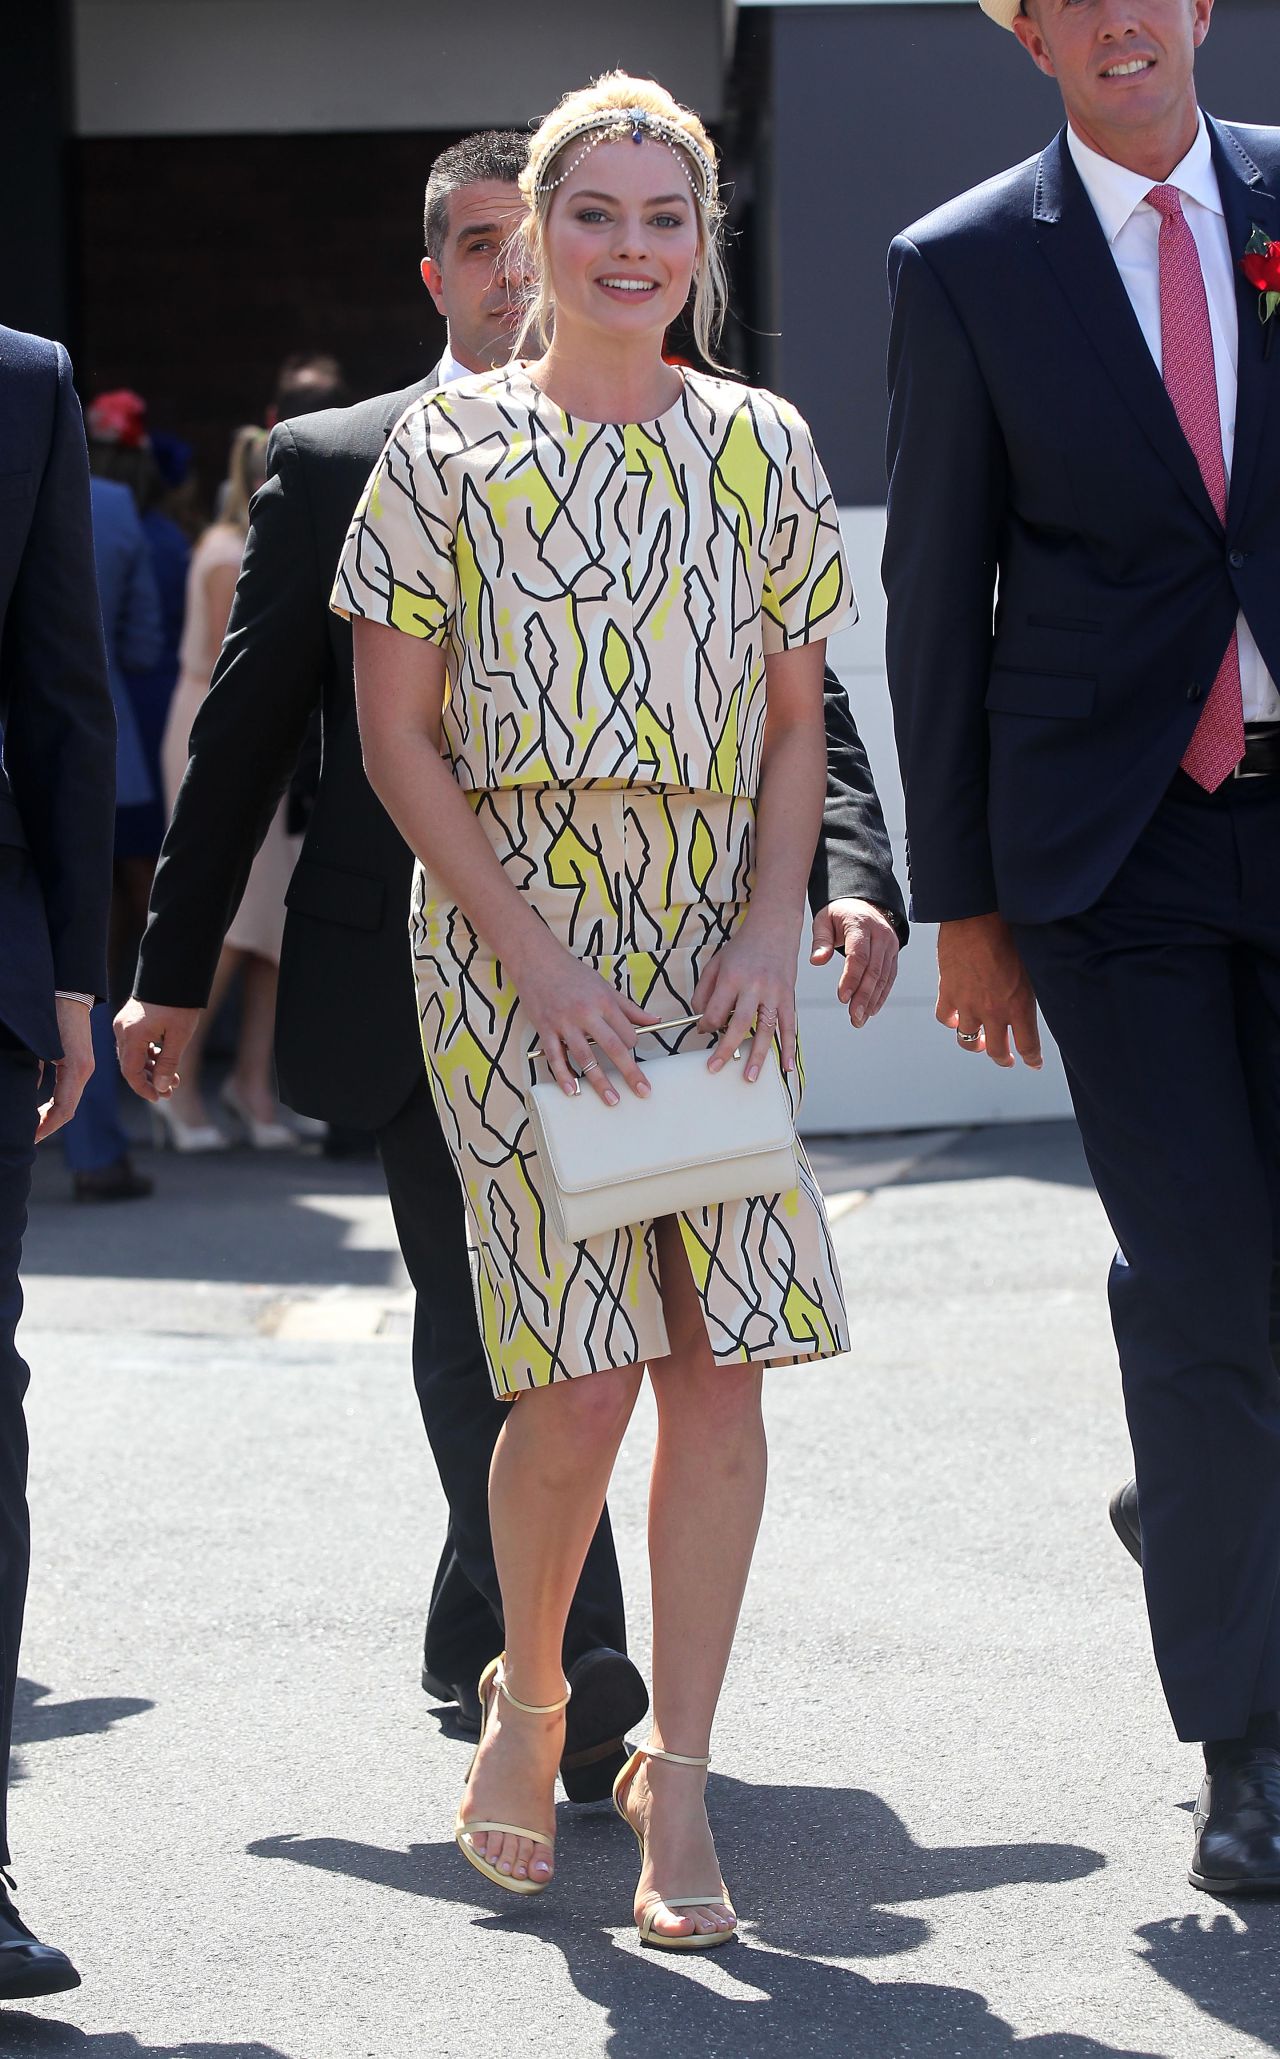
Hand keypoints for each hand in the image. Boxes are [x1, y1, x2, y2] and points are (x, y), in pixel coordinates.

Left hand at [35, 997, 94, 1142]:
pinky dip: (55, 1103)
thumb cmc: (52, 1013)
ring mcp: (83, 1067)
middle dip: (48, 1125)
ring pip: (68, 1101)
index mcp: (76, 1069)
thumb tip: (22, 1092)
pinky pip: (68, 1090)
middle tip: (28, 1137)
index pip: (64, 1110)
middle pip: (67, 1109)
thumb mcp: (38, 1044)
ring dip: (51, 1116)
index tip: (30, 1138)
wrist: (69, 992)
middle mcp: (83, 1071)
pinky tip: (40, 1107)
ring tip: (33, 1126)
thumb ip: (31, 1070)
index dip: (46, 1127)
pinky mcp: (78, 1062)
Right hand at [113, 996, 201, 1102]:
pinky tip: (164, 1061)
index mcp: (132, 1035)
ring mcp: (123, 1024)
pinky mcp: (129, 1020)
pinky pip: (134, 1044)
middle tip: (170, 1092)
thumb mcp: (179, 1037)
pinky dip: (147, 1054)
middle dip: (150, 1080)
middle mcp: (122, 1030)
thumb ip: (168, 1063)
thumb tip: (160, 1088)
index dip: (143, 1088)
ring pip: (132, 1055)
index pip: (130, 1072)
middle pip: (130, 1065)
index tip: (159, 1098)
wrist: (173, 974)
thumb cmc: (179, 1004)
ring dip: (151, 1068)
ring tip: (173, 1079)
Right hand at [517, 939, 658, 1103]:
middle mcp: (586, 1014)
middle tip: (642, 1091)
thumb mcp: (605, 986)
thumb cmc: (573, 973)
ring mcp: (564, 1024)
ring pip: (586, 1057)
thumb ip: (630, 1007)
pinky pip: (556, 1057)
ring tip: (612, 1100)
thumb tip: (655, 1020)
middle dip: (630, 1072)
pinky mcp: (545, 1030)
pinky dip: (564, 1076)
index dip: (633, 1045)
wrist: (537, 961)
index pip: (626, 1031)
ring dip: (600, 1081)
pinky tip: (573, 1091)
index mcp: (604, 1002)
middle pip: (613, 1048)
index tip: (632, 1051)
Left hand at [692, 916, 798, 1080]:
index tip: (702, 1030)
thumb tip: (700, 1020)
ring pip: (766, 1029)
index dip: (705, 1025)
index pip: (715, 1010)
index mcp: (733, 977)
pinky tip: (786, 1066)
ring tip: (749, 1076)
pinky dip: (789, 1048)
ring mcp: (775, 993)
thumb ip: (704, 991)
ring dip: (758, 1056)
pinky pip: (790, 1027)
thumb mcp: (715, 963)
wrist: (774, 929)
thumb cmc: (743, 948)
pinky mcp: (789, 997)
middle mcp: (755, 986)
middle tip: (715, 1067)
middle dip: (725, 1048)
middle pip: (740, 1024)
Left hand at [810, 899, 899, 1027]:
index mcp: (860, 925)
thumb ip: (820, 940)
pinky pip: (889, 977)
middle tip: (854, 1017)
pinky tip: (872, 1010)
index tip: (843, 998)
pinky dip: (881, 995)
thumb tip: (816, 961)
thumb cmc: (839, 914)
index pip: (858, 955)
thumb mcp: (823, 921)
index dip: (851, 978)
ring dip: (872, 1000)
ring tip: (859, 1019)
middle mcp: (880, 935)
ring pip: (883, 977)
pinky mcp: (894, 954)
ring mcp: (890, 945)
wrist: (863, 904)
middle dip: (863, 996)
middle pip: (873, 970)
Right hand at [936, 914, 1041, 1069]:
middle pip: (996, 1050)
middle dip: (1002, 1058)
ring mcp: (968, 1004)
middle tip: (1005, 1059)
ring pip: (967, 1040)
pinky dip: (950, 1020)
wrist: (977, 917)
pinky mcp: (948, 992)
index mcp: (1019, 1005)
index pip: (1028, 1045)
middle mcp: (993, 1011)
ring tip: (977, 1042)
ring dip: (974, 1044)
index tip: (1033, 1063)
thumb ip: (1032, 989)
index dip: (1032, 1059)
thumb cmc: (1010, 933)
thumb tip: (1036, 997)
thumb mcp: (1033, 965)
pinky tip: (955, 1018)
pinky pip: (945, 1017)